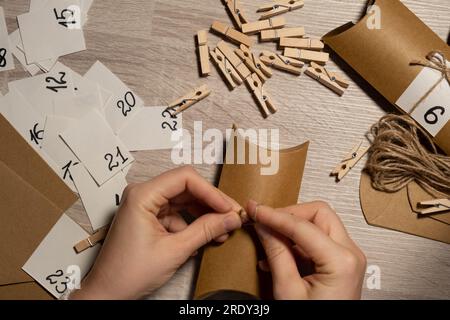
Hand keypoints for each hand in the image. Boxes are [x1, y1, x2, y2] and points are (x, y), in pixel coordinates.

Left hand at [71, 166, 242, 299]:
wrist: (108, 293)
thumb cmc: (129, 272)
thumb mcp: (175, 250)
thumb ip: (206, 230)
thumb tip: (231, 218)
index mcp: (143, 195)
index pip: (185, 178)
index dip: (211, 191)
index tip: (228, 207)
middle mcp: (143, 195)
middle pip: (186, 187)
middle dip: (210, 203)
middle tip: (231, 216)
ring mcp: (146, 206)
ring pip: (184, 201)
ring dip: (204, 214)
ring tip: (222, 230)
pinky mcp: (149, 218)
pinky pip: (177, 213)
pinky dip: (192, 224)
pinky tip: (204, 238)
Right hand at [247, 200, 365, 299]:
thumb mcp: (288, 292)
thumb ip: (276, 254)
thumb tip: (263, 226)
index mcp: (341, 261)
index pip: (302, 225)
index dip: (274, 215)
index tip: (255, 210)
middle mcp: (350, 254)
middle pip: (318, 213)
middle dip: (289, 214)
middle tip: (265, 221)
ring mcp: (348, 257)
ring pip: (319, 223)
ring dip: (291, 227)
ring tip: (268, 239)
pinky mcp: (341, 262)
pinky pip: (318, 239)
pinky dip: (297, 241)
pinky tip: (277, 254)